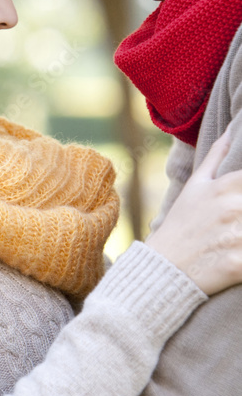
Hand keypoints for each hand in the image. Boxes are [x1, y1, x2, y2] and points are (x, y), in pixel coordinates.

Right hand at [146, 130, 241, 293]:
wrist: (162, 269)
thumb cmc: (181, 225)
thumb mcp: (196, 186)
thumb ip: (218, 154)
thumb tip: (233, 127)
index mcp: (228, 185)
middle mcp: (235, 207)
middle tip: (239, 215)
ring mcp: (237, 237)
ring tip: (238, 234)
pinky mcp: (239, 265)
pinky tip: (239, 255)